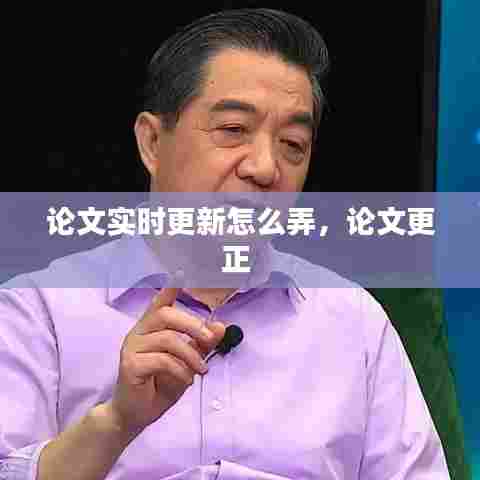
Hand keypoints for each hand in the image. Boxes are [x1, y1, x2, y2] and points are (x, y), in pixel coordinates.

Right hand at [107, 285, 225, 437]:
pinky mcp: (129, 364)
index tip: (181, 271)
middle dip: (193, 325)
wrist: (136, 414)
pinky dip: (180, 370)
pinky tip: (185, 380)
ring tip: (201, 370)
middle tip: (209, 339)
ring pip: (168, 339)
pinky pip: (161, 360)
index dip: (170, 287)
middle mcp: (139, 332)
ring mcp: (132, 347)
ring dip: (191, 354)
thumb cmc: (160, 384)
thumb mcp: (187, 362)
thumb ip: (202, 344)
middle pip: (166, 316)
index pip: (160, 301)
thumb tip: (221, 326)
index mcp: (152, 327)